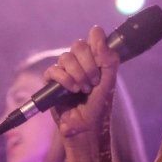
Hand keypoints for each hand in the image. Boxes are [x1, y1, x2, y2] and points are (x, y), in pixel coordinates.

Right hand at [44, 26, 119, 140]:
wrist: (87, 128)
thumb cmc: (99, 107)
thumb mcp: (109, 82)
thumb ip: (109, 59)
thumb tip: (98, 34)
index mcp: (95, 60)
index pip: (93, 38)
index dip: (96, 44)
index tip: (101, 59)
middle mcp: (79, 63)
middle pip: (78, 45)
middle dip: (88, 63)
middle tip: (94, 81)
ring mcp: (65, 72)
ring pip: (65, 57)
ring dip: (77, 73)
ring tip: (83, 89)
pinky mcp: (52, 83)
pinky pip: (53, 71)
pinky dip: (64, 79)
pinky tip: (72, 90)